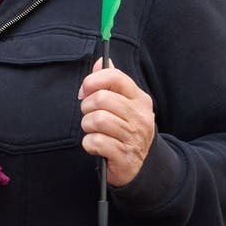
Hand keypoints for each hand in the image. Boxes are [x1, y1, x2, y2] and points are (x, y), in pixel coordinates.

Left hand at [80, 61, 156, 186]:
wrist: (137, 166)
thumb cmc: (124, 130)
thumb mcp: (122, 104)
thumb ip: (111, 81)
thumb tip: (102, 59)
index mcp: (140, 99)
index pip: (115, 77)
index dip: (93, 81)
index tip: (84, 91)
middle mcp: (141, 116)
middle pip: (101, 99)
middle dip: (87, 107)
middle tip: (89, 116)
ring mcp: (135, 137)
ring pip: (96, 120)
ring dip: (87, 127)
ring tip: (94, 131)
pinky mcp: (125, 156)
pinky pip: (95, 142)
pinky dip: (89, 144)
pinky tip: (96, 146)